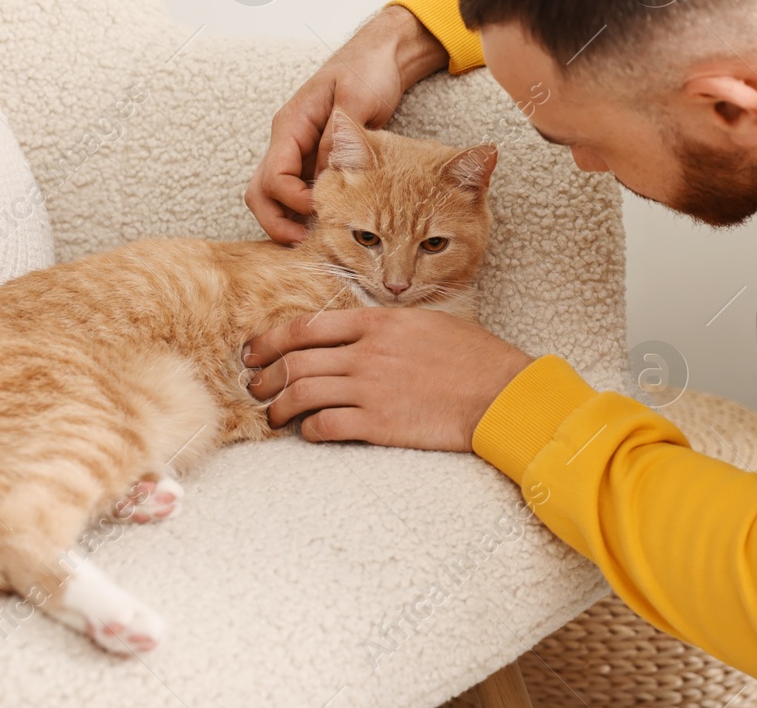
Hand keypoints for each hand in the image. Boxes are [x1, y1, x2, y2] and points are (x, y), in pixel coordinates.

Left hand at [244, 308, 532, 450]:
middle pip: (296, 361)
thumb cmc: (473, 359)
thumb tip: (356, 335)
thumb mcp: (426, 325)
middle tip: (256, 388)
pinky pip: (325, 426)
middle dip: (266, 377)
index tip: (255, 352)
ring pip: (302, 394)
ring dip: (279, 407)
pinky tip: (310, 433)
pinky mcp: (379, 424)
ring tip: (275, 416)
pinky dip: (309, 431)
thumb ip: (386, 328)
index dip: (271, 340)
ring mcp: (371, 388)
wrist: (501, 394)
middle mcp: (367, 352)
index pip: (307, 327)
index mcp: (378, 323)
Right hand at [246, 6, 447, 242]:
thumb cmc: (367, 70)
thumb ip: (338, 137)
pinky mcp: (315, 160)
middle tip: (302, 243)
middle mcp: (288, 141)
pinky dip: (302, 213)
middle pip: (261, 192)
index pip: (275, 175)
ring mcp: (299, 152)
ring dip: (286, 221)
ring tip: (312, 241)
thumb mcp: (356, 98)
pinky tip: (326, 224)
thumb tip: (326, 176)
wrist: (381, 56)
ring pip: (274, 196)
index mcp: (291, 125)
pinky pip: (297, 192)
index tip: (322, 211)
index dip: (293, 200)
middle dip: (276, 221)